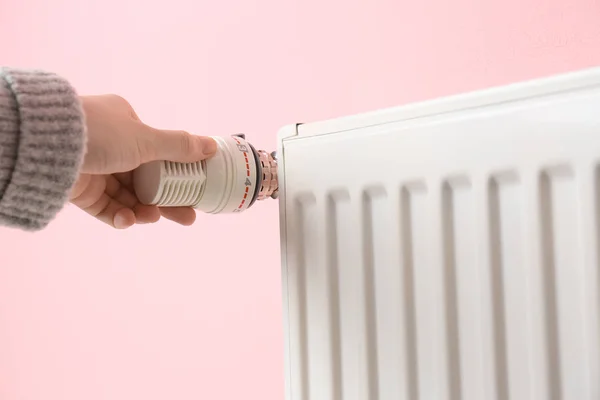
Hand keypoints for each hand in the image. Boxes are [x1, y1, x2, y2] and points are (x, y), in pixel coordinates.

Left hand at [69, 95, 216, 228]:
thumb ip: (179, 147)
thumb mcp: (146, 140)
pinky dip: (119, 215)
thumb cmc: (101, 133)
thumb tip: (212, 146)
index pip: (157, 152)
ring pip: (128, 195)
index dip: (177, 173)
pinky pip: (106, 207)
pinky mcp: (80, 190)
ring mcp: (95, 168)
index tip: (193, 190)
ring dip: (144, 209)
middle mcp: (111, 145)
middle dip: (168, 199)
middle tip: (188, 216)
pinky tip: (129, 220)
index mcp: (126, 124)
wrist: (46, 146)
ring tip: (153, 218)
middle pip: (147, 179)